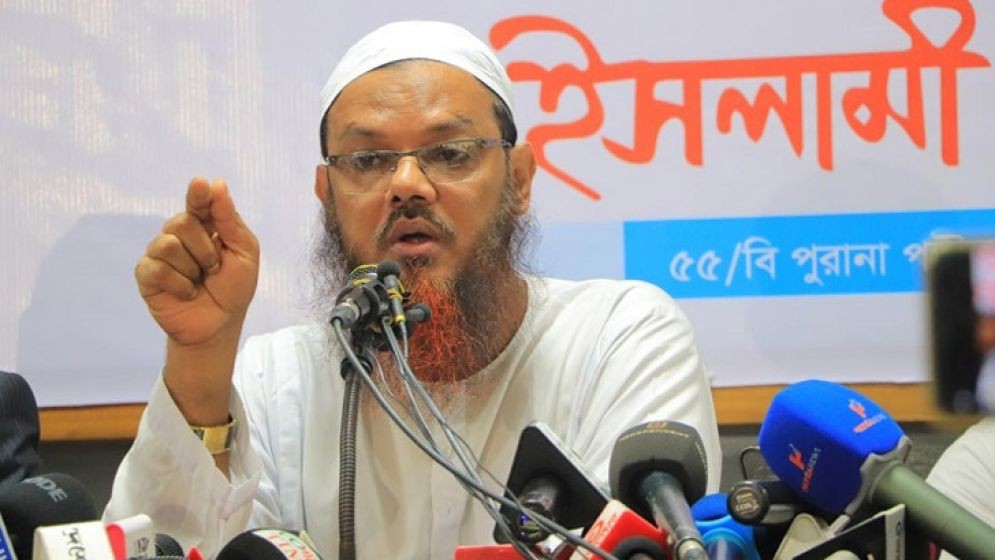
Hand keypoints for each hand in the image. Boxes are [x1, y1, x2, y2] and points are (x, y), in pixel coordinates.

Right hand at [136, 177, 258, 346]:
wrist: (219, 325)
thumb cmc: (233, 289)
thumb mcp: (244, 253)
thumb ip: (230, 221)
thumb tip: (217, 184)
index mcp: (204, 225)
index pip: (199, 202)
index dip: (198, 194)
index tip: (201, 183)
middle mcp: (178, 234)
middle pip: (182, 222)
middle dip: (206, 249)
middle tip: (214, 268)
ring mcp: (159, 253)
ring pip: (167, 244)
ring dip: (192, 268)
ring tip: (199, 281)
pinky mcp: (146, 274)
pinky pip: (158, 268)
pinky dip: (180, 284)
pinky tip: (187, 292)